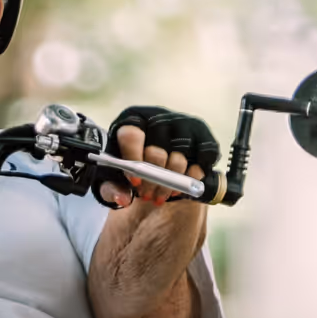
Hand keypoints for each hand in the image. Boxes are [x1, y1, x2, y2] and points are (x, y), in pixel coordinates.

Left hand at [96, 106, 218, 207]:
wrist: (152, 153)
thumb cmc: (129, 161)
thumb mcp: (114, 173)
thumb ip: (112, 187)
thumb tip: (123, 199)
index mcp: (132, 120)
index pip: (132, 136)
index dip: (133, 161)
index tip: (134, 182)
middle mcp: (159, 118)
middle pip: (157, 152)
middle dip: (152, 181)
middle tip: (147, 196)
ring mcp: (182, 124)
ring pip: (180, 157)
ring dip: (172, 182)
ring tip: (163, 196)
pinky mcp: (202, 133)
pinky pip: (204, 156)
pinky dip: (195, 175)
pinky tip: (184, 186)